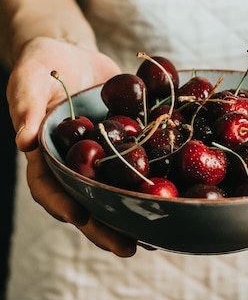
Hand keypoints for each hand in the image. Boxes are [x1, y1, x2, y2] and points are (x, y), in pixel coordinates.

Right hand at [7, 36, 137, 255]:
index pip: (48, 186)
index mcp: (46, 153)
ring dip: (132, 210)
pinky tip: (172, 190)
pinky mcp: (124, 138)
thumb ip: (25, 106)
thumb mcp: (28, 79)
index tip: (79, 217)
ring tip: (156, 235)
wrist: (71, 51)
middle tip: (128, 247)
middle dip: (105, 226)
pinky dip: (152, 176)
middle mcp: (74, 160)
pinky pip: (136, 159)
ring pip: (115, 187)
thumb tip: (23, 141)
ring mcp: (100, 153)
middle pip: (87, 199)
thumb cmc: (41, 64)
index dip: (61, 204)